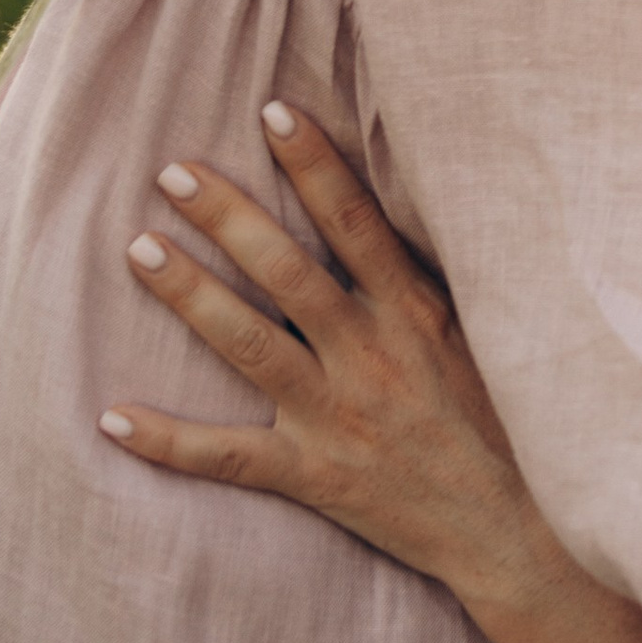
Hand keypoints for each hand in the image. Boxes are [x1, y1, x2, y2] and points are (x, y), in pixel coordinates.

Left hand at [106, 104, 641, 642]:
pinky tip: (114, 417)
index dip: (314, 165)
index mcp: (422, 313)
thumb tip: (413, 210)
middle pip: (288, 273)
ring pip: (251, 345)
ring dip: (191, 296)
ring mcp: (341, 417)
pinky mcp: (317, 477)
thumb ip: (447, 279)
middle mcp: (375, 356)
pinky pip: (229, 457)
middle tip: (175, 172)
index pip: (358, 223)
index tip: (273, 112)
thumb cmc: (517, 422)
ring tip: (141, 249)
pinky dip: (168, 440)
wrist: (526, 530)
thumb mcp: (496, 335)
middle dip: (229, 217)